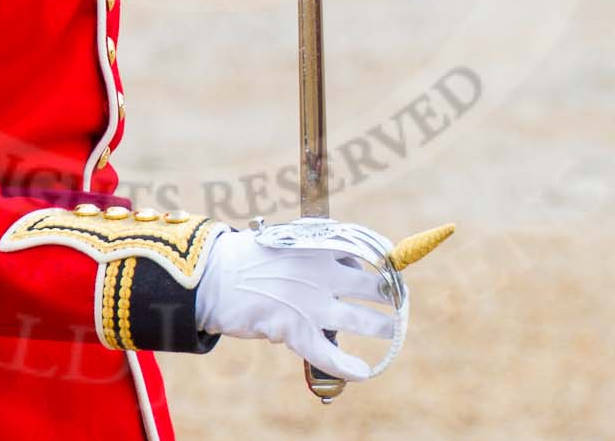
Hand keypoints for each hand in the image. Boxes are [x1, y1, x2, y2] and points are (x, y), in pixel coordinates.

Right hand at [192, 222, 398, 379]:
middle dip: (391, 296)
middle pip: (373, 286)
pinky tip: (363, 372)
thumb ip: (314, 250)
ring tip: (394, 333)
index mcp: (319, 246)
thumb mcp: (285, 241)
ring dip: (383, 328)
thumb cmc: (247, 257)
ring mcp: (311, 303)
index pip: (366, 252)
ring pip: (361, 319)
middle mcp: (322, 273)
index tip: (393, 270)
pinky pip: (329, 354)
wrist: (215, 276)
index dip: (384, 264)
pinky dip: (348, 366)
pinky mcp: (295, 330)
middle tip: (399, 303)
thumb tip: (342, 261)